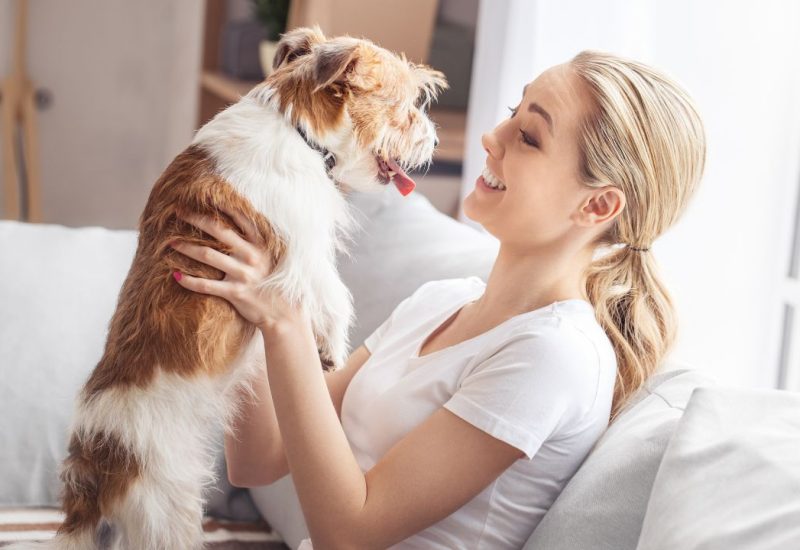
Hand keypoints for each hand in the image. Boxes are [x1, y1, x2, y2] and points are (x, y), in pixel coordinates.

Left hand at [169, 205, 301, 330]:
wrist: (285, 314)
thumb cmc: (277, 284)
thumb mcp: (274, 258)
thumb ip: (259, 244)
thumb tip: (242, 227)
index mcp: (261, 245)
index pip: (240, 218)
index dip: (222, 206)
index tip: (205, 196)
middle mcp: (251, 256)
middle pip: (218, 231)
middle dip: (196, 219)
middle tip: (179, 212)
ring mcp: (243, 274)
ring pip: (207, 255)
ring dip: (185, 247)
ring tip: (170, 243)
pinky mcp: (235, 293)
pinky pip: (205, 285)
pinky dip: (188, 280)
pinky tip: (176, 275)